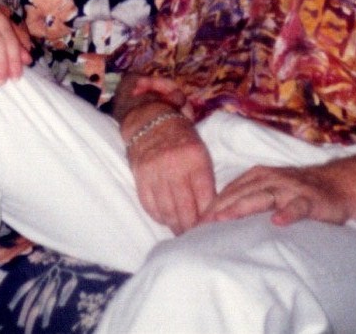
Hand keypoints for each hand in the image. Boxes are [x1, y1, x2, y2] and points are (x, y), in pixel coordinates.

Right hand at [125, 111, 213, 234]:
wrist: (149, 118)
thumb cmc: (181, 136)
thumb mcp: (200, 148)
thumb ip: (206, 176)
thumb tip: (215, 208)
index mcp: (195, 157)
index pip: (206, 198)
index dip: (209, 217)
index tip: (212, 228)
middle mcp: (175, 166)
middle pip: (186, 209)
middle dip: (192, 228)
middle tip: (197, 237)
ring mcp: (155, 172)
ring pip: (168, 211)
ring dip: (175, 226)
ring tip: (181, 232)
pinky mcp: (140, 177)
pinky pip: (150, 205)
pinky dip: (159, 216)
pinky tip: (166, 219)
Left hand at [199, 163, 352, 226]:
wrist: (338, 184)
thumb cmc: (297, 191)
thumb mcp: (270, 191)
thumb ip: (248, 199)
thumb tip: (218, 218)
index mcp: (259, 176)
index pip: (230, 191)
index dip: (212, 205)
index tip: (195, 223)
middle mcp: (272, 179)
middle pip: (241, 192)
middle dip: (220, 207)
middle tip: (202, 224)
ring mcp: (291, 188)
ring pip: (264, 196)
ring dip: (243, 205)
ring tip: (226, 218)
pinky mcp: (311, 200)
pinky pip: (298, 207)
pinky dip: (288, 213)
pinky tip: (278, 222)